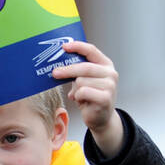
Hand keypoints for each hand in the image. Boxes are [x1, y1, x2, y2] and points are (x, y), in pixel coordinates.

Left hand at [53, 40, 122, 156]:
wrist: (101, 118)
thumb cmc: (90, 97)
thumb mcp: (84, 80)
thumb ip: (77, 71)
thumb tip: (58, 66)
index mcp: (106, 65)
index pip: (91, 51)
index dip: (77, 47)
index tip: (64, 47)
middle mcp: (110, 73)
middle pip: (84, 67)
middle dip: (67, 70)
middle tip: (55, 73)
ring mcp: (110, 86)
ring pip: (81, 81)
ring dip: (76, 89)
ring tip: (80, 95)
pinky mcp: (106, 98)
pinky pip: (83, 92)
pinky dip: (78, 97)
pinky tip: (83, 101)